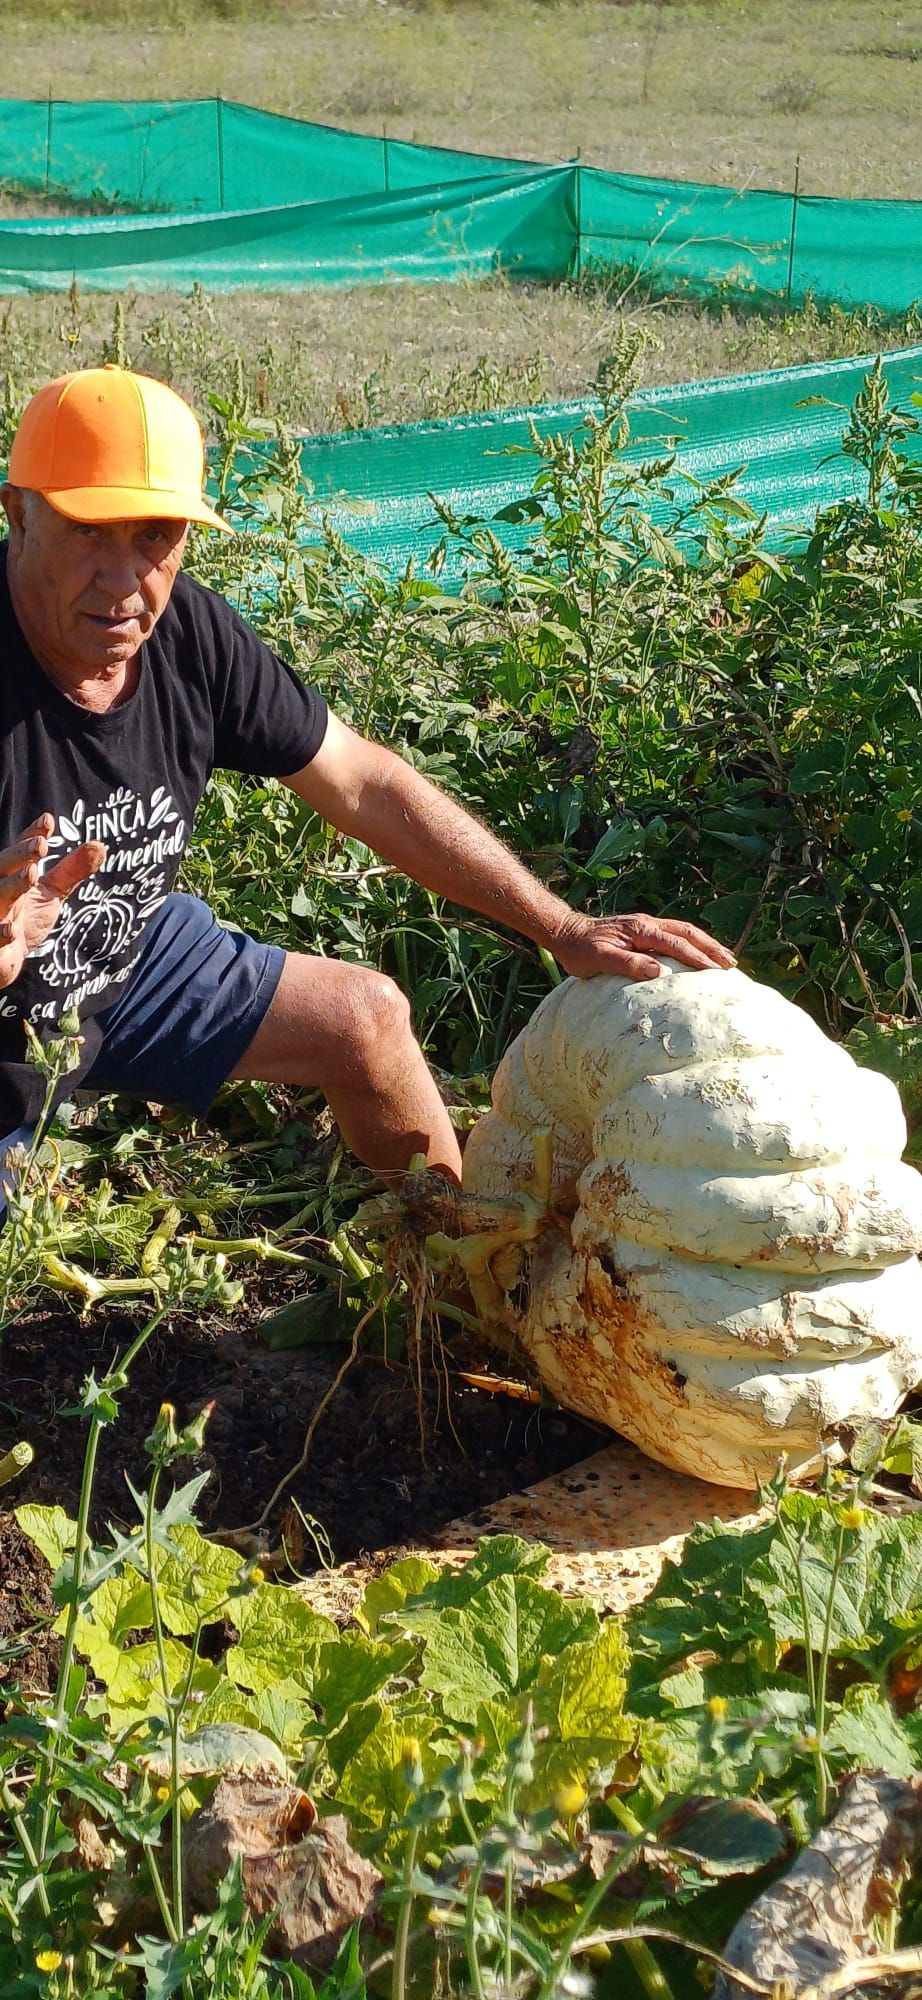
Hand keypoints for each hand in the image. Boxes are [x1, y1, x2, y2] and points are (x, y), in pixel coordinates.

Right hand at [0, 814, 106, 989]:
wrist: (5, 959)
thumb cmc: (24, 920)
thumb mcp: (51, 893)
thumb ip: (71, 871)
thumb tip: (100, 846)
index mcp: (13, 875)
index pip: (21, 851)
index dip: (31, 835)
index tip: (48, 821)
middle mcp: (0, 891)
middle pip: (4, 866)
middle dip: (19, 854)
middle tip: (40, 845)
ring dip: (12, 885)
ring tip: (31, 873)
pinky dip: (0, 933)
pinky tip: (11, 930)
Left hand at [550, 910, 736, 981]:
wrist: (567, 933)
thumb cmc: (580, 950)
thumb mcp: (598, 960)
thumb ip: (627, 963)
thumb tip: (657, 970)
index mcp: (640, 930)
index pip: (676, 944)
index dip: (697, 957)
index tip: (716, 971)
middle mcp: (647, 923)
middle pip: (688, 932)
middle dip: (711, 947)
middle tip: (732, 964)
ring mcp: (647, 925)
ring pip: (685, 930)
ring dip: (706, 943)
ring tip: (725, 958)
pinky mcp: (644, 930)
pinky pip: (675, 933)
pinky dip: (693, 942)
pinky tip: (699, 953)